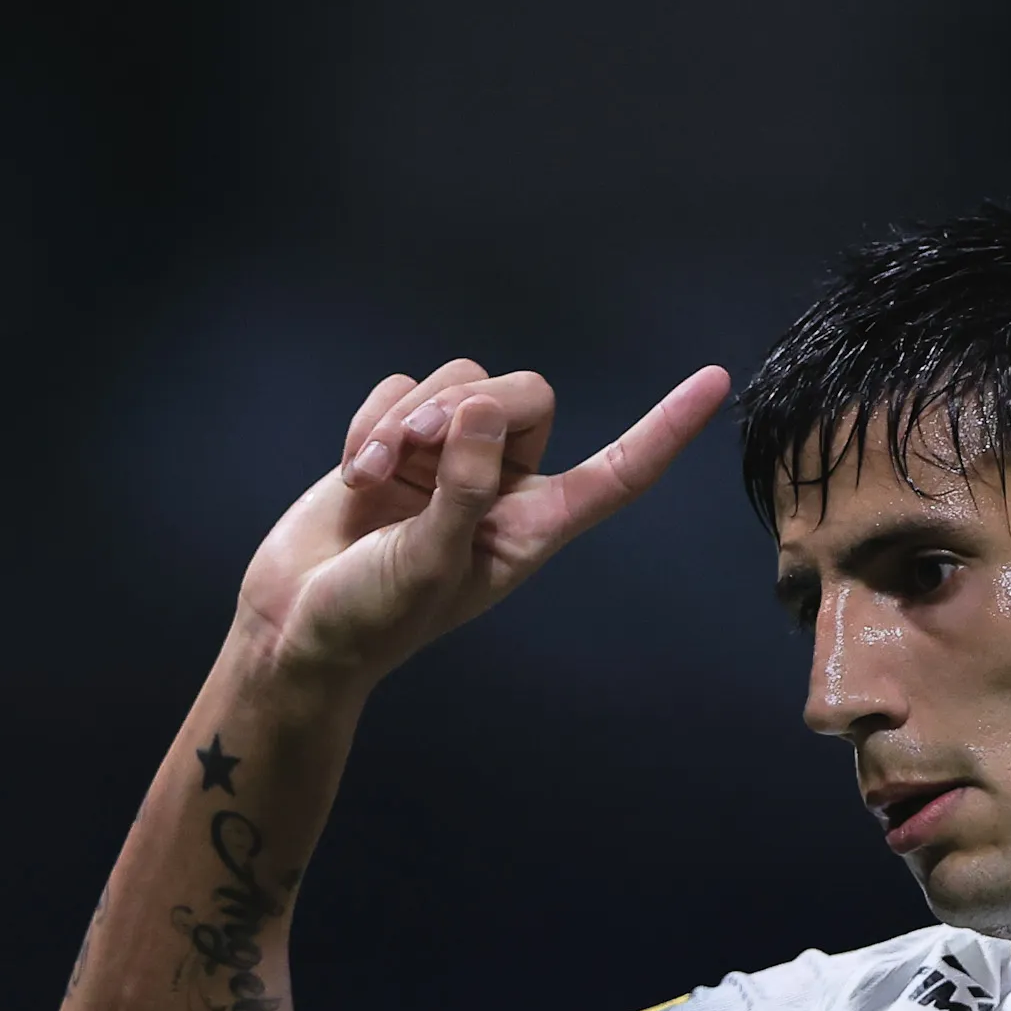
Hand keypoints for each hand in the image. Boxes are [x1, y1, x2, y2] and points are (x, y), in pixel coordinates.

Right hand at [232, 357, 733, 690]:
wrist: (294, 629)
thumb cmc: (371, 618)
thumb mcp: (428, 562)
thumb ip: (464, 487)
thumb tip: (484, 408)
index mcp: (532, 527)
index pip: (616, 474)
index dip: (664, 430)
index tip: (715, 382)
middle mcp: (500, 487)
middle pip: (527, 394)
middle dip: (470, 405)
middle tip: (416, 447)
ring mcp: (447, 461)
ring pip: (459, 382)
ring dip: (407, 418)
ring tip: (370, 473)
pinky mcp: (394, 444)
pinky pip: (401, 389)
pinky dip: (373, 419)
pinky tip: (352, 469)